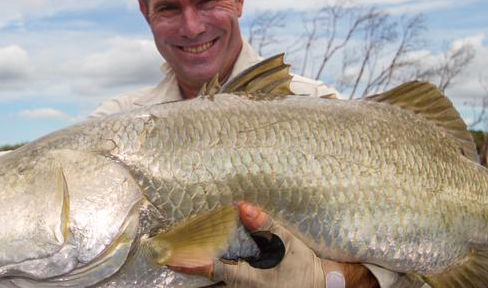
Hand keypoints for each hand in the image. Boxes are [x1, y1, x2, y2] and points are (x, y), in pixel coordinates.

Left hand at [170, 202, 378, 287]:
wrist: (321, 284)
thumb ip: (264, 225)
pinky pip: (226, 275)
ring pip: (217, 276)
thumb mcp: (286, 244)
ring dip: (199, 264)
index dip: (189, 263)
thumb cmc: (303, 266)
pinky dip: (213, 265)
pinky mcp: (249, 284)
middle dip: (188, 262)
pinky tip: (204, 253)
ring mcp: (245, 287)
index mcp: (248, 278)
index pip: (212, 269)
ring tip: (178, 250)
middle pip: (209, 274)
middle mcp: (242, 286)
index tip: (169, 257)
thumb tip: (242, 207)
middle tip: (166, 250)